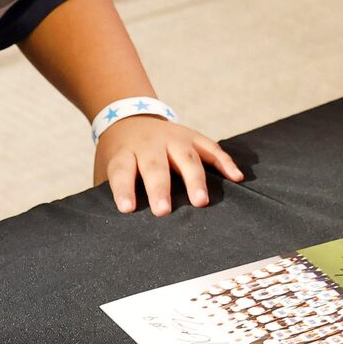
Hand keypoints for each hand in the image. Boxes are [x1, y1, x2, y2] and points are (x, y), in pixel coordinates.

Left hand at [95, 116, 243, 214]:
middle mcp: (149, 144)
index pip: (122, 170)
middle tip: (163, 211)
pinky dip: (225, 162)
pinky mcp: (193, 137)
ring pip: (186, 157)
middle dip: (160, 188)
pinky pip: (212, 149)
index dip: (124, 189)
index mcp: (124, 152)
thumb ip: (109, 190)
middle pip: (155, 165)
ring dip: (195, 179)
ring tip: (201, 202)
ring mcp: (174, 138)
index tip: (127, 208)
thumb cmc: (120, 156)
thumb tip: (112, 225)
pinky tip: (236, 178)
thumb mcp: (105, 168)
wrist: (130, 118)